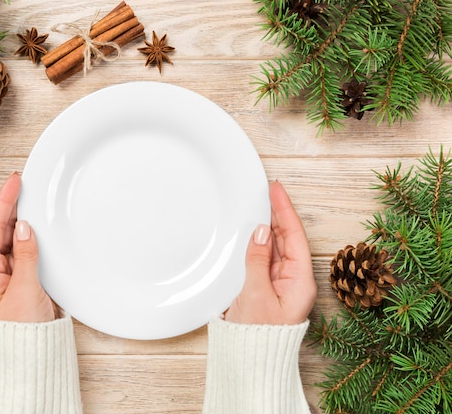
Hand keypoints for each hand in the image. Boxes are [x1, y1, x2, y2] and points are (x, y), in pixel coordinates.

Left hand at [0, 172, 56, 322]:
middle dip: (10, 205)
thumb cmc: (24, 333)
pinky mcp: (21, 280)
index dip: (3, 201)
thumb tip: (23, 226)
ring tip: (30, 197)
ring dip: (20, 218)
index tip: (14, 180)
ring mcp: (6, 276)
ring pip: (11, 239)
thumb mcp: (25, 291)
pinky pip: (23, 250)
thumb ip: (25, 256)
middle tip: (23, 182)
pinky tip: (37, 225)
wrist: (33, 358)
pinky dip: (30, 235)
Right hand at [225, 181, 316, 324]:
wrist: (249, 361)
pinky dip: (261, 242)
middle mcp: (294, 280)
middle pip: (288, 239)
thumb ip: (258, 259)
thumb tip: (261, 232)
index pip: (294, 236)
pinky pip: (266, 258)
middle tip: (269, 191)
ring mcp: (281, 284)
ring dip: (269, 226)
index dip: (285, 210)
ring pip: (277, 247)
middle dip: (279, 214)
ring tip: (262, 204)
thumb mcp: (255, 293)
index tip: (277, 189)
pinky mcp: (268, 288)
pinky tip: (255, 231)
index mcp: (300, 281)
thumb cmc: (256, 335)